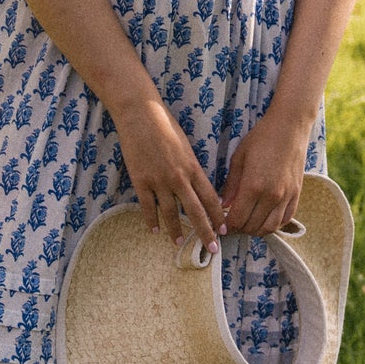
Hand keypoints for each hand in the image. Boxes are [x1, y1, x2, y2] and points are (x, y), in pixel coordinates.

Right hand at [115, 98, 224, 246]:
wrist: (140, 114)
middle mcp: (178, 177)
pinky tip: (154, 231)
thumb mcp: (186, 146)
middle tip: (212, 249)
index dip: (218, 217)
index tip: (224, 230)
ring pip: (170, 213)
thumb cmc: (165, 126)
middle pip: (195, 211)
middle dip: (205, 232)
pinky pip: (147, 206)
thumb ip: (191, 167)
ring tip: (179, 243)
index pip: (210, 198)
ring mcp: (158, 180)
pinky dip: (151, 221)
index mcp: (193, 167)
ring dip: (176, 231)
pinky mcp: (140, 180)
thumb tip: (196, 186)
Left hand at [220, 112, 311, 237]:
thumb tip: (223, 205)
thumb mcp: (239, 157)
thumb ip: (231, 185)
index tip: (221, 225)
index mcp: (253, 186)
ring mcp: (286, 196)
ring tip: (247, 224)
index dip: (227, 226)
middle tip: (232, 224)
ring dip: (256, 230)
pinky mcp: (297, 194)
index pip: (237, 219)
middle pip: (252, 226)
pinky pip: (285, 219)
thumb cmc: (262, 138)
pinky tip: (264, 218)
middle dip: (239, 229)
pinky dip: (274, 225)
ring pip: (270, 228)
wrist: (290, 126)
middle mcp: (271, 195)